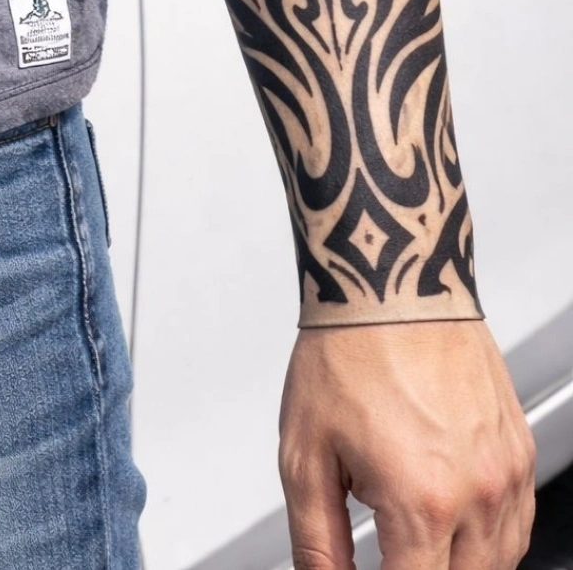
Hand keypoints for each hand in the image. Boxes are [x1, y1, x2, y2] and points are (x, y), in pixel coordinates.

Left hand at [280, 319, 535, 569]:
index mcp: (421, 501)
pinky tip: (453, 525)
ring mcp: (506, 471)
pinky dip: (489, 540)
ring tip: (413, 543)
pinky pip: (518, 523)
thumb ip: (316, 540)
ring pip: (498, 562)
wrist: (391, 283)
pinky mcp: (519, 448)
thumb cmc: (348, 352)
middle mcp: (476, 492)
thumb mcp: (304, 455)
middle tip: (386, 549)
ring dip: (457, 565)